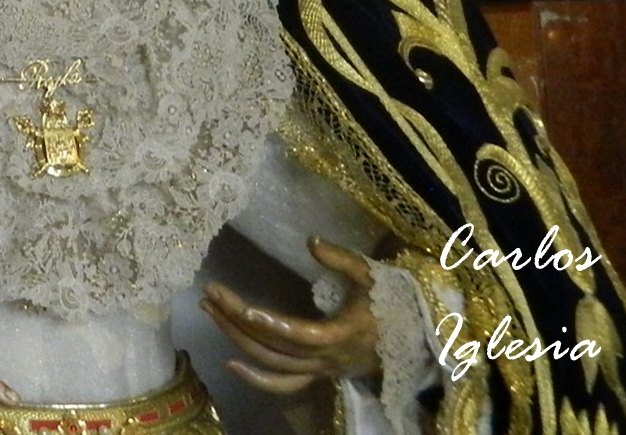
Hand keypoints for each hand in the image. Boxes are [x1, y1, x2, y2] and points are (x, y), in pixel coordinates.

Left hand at [201, 238, 380, 392]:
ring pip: (275, 364)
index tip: (244, 309)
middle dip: (239, 321)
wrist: (415, 336)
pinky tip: (230, 364)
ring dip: (238, 340)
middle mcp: (331, 358)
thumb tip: (311, 241)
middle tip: (210, 294)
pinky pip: (286, 385)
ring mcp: (324, 370)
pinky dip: (258, 380)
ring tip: (210, 311)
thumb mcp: (370, 274)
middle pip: (278, 348)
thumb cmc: (390, 299)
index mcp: (345, 333)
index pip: (303, 335)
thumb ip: (341, 258)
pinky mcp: (320, 375)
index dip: (273, 325)